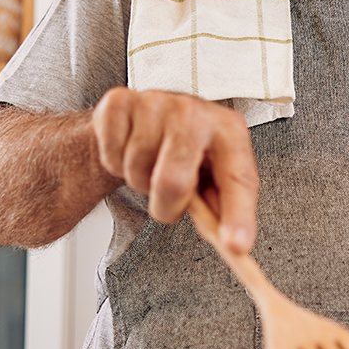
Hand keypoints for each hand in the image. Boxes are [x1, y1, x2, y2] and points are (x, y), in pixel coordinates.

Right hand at [90, 87, 259, 252]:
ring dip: (139, 181)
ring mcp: (155, 103)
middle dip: (166, 206)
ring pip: (136, 170)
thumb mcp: (212, 177)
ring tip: (151, 167)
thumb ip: (222, 210)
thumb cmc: (184, 152)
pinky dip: (115, 164)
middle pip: (173, 181)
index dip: (238, 215)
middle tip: (168, 199)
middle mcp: (194, 111)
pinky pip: (111, 155)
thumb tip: (233, 243)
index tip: (236, 246)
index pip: (238, 178)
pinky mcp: (119, 102)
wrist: (141, 120)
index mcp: (228, 130)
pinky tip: (129, 151)